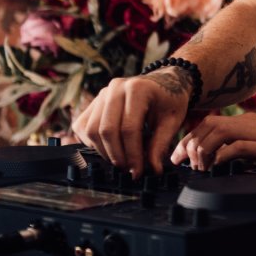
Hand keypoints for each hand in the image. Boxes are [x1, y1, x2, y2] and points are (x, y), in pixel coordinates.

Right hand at [70, 68, 192, 175]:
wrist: (162, 83)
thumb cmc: (168, 102)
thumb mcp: (172, 121)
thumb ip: (160, 145)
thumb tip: (153, 170)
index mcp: (137, 89)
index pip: (129, 128)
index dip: (132, 154)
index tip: (137, 172)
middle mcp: (115, 88)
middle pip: (106, 130)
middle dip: (117, 156)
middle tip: (128, 171)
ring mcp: (102, 94)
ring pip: (91, 130)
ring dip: (104, 152)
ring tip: (121, 161)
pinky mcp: (93, 102)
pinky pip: (83, 127)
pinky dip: (92, 143)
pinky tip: (109, 149)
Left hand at [173, 112, 255, 173]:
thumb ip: (244, 149)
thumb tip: (219, 160)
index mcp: (250, 122)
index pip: (211, 122)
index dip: (191, 137)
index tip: (180, 155)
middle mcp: (253, 123)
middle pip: (210, 124)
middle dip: (190, 142)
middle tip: (180, 162)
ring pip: (221, 131)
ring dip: (204, 149)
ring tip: (199, 167)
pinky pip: (239, 146)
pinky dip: (223, 155)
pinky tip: (216, 166)